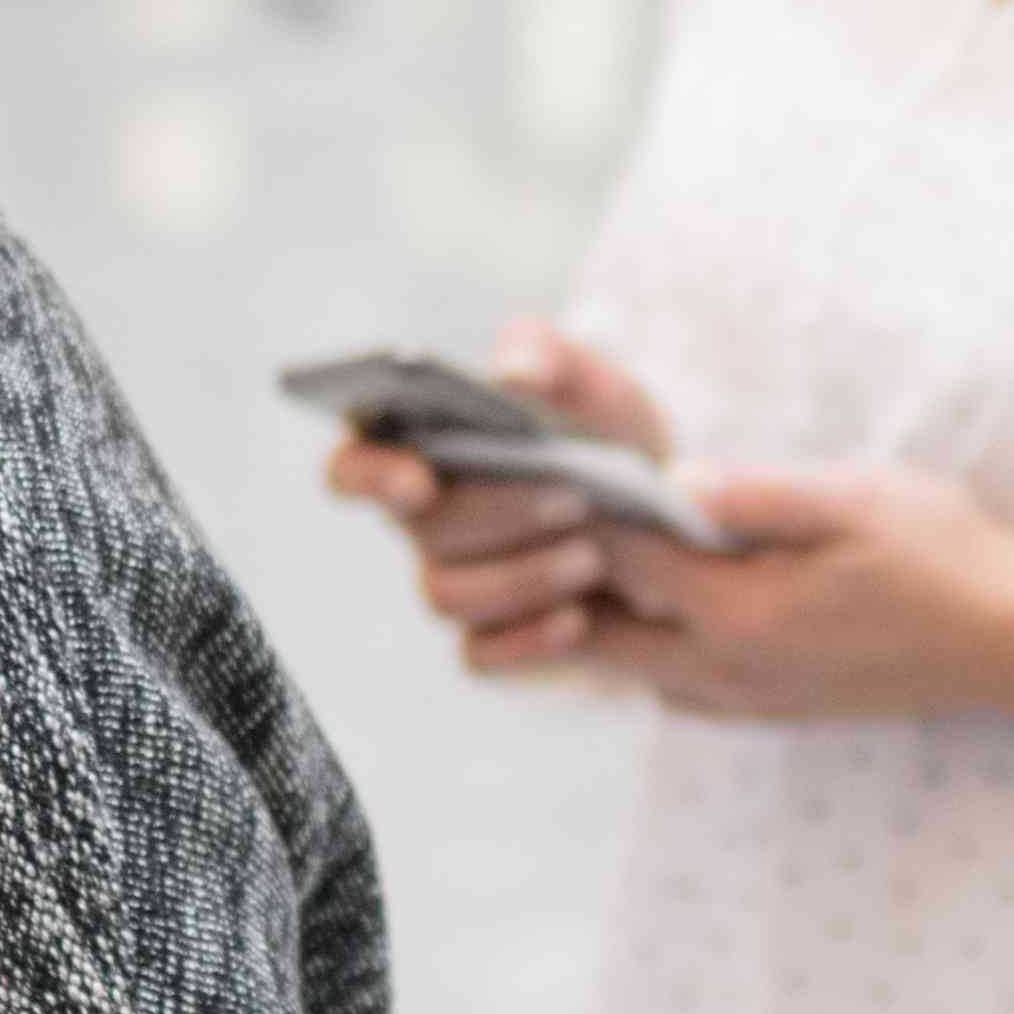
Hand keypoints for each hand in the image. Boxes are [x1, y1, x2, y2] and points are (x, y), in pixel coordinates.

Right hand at [321, 321, 678, 689]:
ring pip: (447, 595)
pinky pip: (483, 655)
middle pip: (422, 529)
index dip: (369, 474)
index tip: (417, 476)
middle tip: (575, 498)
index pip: (353, 465)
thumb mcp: (591, 385)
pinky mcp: (491, 641)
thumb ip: (553, 358)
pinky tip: (576, 619)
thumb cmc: (599, 433)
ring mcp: (455, 584)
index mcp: (421, 450)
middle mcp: (425, 523)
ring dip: (521, 576)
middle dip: (496, 512)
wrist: (660, 509)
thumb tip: (517, 369)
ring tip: (592, 556)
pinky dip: (529, 639)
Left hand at [597, 461, 1013, 728]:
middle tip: (563, 517)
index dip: (582, 509)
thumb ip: (758, 494)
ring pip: (631, 670)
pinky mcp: (772, 710)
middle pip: (598, 634)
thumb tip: (673, 481)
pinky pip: (679, 689)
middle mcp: (728, 669)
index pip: (620, 559)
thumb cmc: (943, 557)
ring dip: (605, 620)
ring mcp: (748, 699)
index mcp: (738, 611)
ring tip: (602, 556)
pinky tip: (670, 607)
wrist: (1013, 643)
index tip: (557, 465)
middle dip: (569, 578)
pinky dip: (652, 650)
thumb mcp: (856, 500)